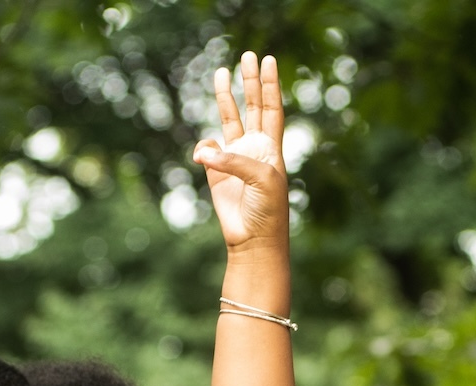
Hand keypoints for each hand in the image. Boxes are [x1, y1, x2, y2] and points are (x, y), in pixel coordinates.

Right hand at [192, 52, 287, 252]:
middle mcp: (254, 149)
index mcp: (271, 148)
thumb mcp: (260, 180)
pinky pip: (206, 151)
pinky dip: (203, 149)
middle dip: (250, 81)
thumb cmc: (267, 211)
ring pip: (228, 120)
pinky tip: (204, 158)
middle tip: (248, 55)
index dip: (271, 85)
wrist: (253, 241)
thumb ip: (234, 161)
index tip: (269, 61)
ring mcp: (234, 159)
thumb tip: (203, 152)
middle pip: (253, 106)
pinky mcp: (215, 173)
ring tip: (221, 72)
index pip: (272, 108)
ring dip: (225, 97)